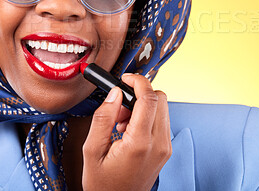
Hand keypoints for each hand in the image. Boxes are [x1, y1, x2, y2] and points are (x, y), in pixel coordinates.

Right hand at [82, 74, 171, 190]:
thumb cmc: (103, 184)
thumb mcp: (92, 150)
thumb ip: (103, 117)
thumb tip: (115, 93)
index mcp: (140, 143)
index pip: (149, 98)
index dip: (138, 81)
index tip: (126, 78)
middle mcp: (159, 144)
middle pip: (161, 98)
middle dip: (140, 94)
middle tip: (120, 107)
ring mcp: (165, 148)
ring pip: (163, 108)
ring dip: (144, 106)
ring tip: (122, 123)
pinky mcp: (166, 150)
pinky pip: (162, 121)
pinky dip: (148, 117)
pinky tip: (130, 130)